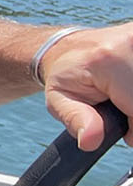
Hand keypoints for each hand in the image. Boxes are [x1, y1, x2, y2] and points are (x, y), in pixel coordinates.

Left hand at [39, 22, 132, 149]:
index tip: (126, 131)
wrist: (71, 48)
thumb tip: (90, 142)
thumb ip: (76, 120)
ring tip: (124, 97)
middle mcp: (131, 43)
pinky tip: (129, 86)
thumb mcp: (60, 100)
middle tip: (123, 111)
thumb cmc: (68, 76)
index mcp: (110, 60)